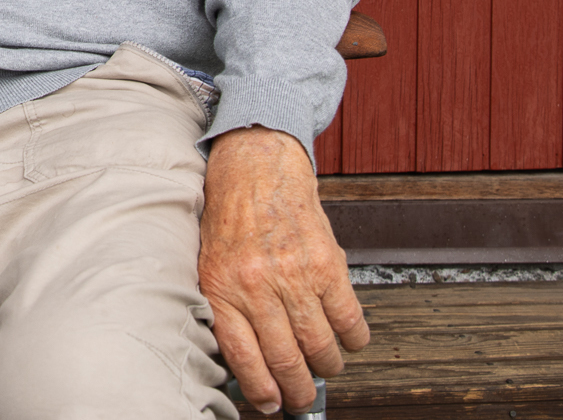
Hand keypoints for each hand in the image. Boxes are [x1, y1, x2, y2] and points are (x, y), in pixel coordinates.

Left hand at [198, 126, 367, 413]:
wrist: (256, 166)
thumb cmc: (230, 218)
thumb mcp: (209, 265)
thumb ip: (225, 309)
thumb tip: (244, 364)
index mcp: (222, 289)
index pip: (244, 359)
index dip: (262, 392)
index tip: (272, 405)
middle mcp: (257, 286)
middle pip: (286, 360)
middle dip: (299, 391)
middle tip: (303, 397)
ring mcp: (294, 276)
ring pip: (321, 346)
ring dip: (327, 367)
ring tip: (325, 367)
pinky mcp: (327, 264)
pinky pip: (349, 319)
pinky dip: (353, 338)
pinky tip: (347, 339)